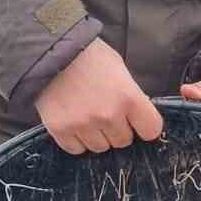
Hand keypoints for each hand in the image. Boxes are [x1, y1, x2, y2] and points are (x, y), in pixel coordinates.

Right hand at [35, 39, 163, 154]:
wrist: (50, 50)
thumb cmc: (88, 55)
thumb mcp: (119, 68)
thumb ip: (131, 95)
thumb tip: (137, 116)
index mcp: (129, 97)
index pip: (151, 130)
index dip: (144, 126)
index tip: (137, 123)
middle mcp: (109, 115)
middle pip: (123, 141)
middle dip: (117, 129)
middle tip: (105, 112)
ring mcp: (84, 125)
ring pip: (100, 147)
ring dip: (97, 136)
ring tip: (87, 115)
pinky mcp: (61, 130)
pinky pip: (76, 149)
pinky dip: (76, 140)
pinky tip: (73, 122)